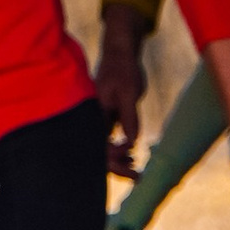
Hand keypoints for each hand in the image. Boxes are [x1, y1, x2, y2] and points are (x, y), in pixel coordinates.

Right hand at [95, 7, 149, 176]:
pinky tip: (130, 152)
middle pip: (99, 152)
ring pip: (103, 147)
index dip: (114, 161)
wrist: (120, 52)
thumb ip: (129, 117)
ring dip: (118, 159)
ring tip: (136, 167)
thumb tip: (131, 142)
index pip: (99, 146)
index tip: (132, 162)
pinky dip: (118, 148)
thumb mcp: (130, 93)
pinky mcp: (104, 115)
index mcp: (94, 114)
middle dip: (117, 167)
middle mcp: (91, 118)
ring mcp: (97, 118)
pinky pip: (107, 138)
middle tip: (138, 177)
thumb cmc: (124, 69)